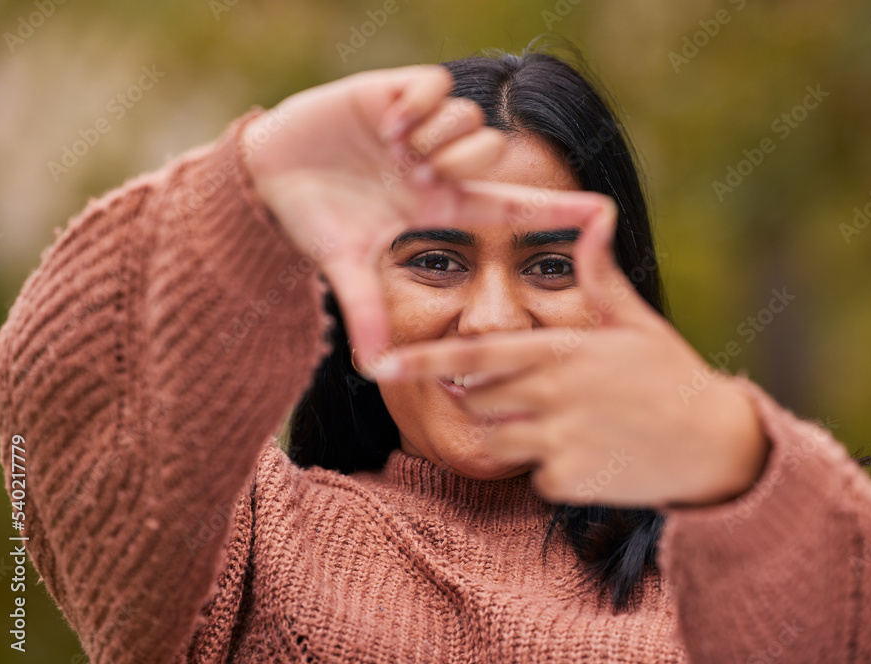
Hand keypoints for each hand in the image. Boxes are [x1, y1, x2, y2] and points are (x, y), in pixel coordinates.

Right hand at [242, 65, 609, 369]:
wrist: (266, 178)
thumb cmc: (311, 221)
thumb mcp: (344, 267)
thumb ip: (366, 312)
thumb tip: (373, 371)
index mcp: (438, 206)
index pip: (509, 206)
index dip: (555, 208)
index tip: (604, 212)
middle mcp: (436, 166)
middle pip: (490, 151)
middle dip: (468, 159)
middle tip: (425, 172)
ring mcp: (417, 129)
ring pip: (469, 119)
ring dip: (440, 136)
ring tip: (398, 149)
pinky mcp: (392, 93)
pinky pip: (436, 85)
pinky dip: (420, 104)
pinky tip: (388, 125)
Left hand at [385, 209, 768, 506]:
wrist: (716, 445)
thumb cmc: (671, 377)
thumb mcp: (636, 322)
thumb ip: (601, 276)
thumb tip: (596, 214)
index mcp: (561, 351)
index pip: (476, 355)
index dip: (424, 361)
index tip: (380, 365)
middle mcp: (552, 394)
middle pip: (480, 400)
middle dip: (490, 398)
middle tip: (534, 395)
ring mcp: (558, 440)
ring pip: (498, 440)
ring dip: (516, 435)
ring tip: (566, 423)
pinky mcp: (567, 479)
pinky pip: (533, 475)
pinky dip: (551, 469)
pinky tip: (593, 454)